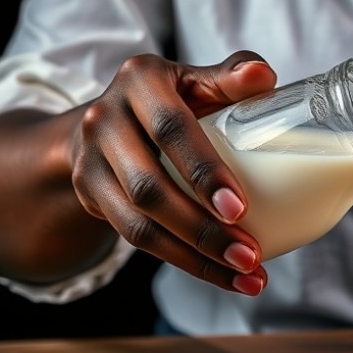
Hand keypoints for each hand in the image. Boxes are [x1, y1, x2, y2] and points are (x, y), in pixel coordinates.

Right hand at [70, 50, 276, 294]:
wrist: (111, 119)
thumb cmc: (176, 98)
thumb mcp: (199, 80)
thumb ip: (231, 77)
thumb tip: (262, 77)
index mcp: (140, 80)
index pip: (172, 131)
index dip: (205, 173)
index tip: (240, 209)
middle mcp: (104, 117)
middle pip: (150, 188)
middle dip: (202, 229)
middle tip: (250, 255)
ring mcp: (90, 160)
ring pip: (139, 225)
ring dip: (195, 258)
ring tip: (246, 275)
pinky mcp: (89, 195)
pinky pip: (135, 239)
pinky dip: (182, 262)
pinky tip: (223, 276)